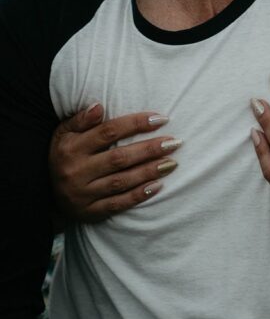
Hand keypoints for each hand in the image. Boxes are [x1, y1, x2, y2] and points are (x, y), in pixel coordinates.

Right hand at [49, 103, 182, 221]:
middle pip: (119, 158)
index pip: (108, 132)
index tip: (161, 119)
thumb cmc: (64, 154)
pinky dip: (138, 196)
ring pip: (121, 182)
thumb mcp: (64, 133)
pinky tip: (158, 186)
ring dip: (149, 172)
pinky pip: (118, 204)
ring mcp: (82, 194)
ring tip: (172, 162)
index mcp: (70, 147)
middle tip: (175, 142)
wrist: (45, 193)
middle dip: (149, 149)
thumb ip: (82, 119)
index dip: (136, 124)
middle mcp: (76, 171)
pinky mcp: (89, 213)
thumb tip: (100, 105)